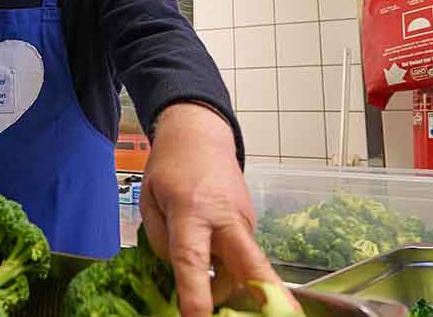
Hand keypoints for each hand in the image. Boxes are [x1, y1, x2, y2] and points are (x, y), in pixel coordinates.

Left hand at [139, 103, 296, 315]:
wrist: (200, 134)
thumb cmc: (170, 167)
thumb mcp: (149, 201)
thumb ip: (161, 240)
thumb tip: (181, 273)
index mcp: (191, 209)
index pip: (192, 258)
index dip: (195, 292)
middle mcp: (225, 217)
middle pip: (250, 262)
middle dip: (266, 293)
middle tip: (283, 315)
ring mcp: (244, 221)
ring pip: (243, 267)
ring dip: (230, 287)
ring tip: (204, 292)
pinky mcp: (250, 224)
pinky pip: (240, 257)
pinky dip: (229, 272)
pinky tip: (212, 272)